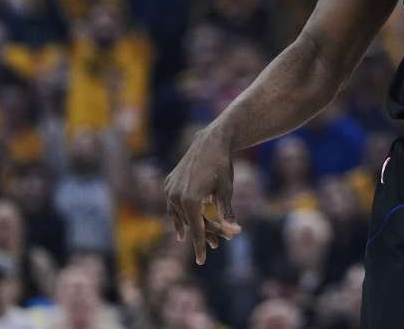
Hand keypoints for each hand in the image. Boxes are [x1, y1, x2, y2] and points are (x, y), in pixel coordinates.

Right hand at [163, 127, 242, 264]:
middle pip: (190, 223)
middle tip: (216, 244)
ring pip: (180, 215)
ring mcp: (169, 190)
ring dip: (192, 225)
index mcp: (191, 201)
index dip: (200, 247)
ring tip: (202, 237)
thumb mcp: (227, 192)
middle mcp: (176, 197)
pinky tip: (181, 230)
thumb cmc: (222, 167)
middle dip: (204, 233)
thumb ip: (227, 213)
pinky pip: (173, 206)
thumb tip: (235, 232)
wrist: (210, 142)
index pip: (197, 230)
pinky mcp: (168, 184)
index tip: (201, 262)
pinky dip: (178, 216)